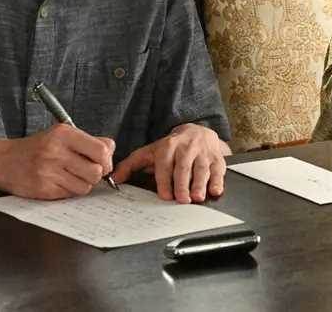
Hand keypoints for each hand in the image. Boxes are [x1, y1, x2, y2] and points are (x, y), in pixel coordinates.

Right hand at [0, 124, 114, 199]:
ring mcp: (48, 171)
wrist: (4, 161)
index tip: (103, 163)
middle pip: (96, 171)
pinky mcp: (43, 188)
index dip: (107, 160)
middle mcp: (55, 150)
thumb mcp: (61, 135)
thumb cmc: (37, 148)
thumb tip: (111, 149)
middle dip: (96, 174)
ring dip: (83, 184)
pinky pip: (70, 195)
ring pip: (85, 186)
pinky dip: (69, 191)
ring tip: (71, 176)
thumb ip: (87, 141)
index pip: (102, 149)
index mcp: (63, 133)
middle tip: (87, 172)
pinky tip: (59, 182)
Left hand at [112, 124, 228, 203]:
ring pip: (201, 169)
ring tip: (197, 197)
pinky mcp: (217, 159)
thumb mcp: (150, 152)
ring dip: (200, 184)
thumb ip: (131, 165)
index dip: (165, 180)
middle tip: (182, 199)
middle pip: (184, 167)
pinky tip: (215, 190)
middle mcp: (186, 149)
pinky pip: (218, 170)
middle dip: (183, 184)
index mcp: (167, 147)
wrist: (198, 131)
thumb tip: (113, 179)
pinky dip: (218, 181)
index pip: (165, 164)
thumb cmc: (171, 147)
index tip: (165, 195)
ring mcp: (203, 153)